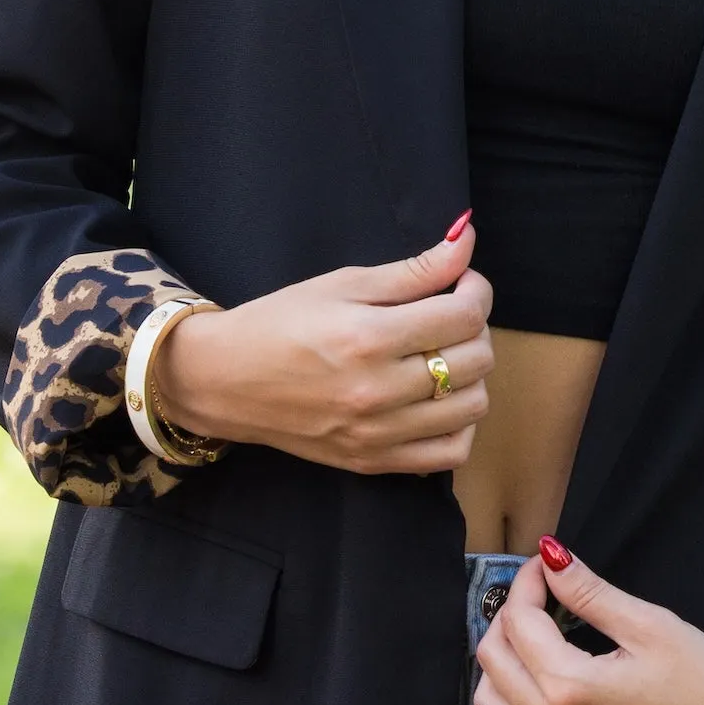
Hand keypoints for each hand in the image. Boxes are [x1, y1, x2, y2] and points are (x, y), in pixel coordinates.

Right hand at [154, 220, 492, 476]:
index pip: (464, 315)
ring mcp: (377, 434)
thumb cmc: (280, 322)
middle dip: (476, 327)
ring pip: (473, 406)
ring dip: (472, 374)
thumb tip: (468, 242)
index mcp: (369, 337)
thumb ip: (412, 270)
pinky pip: (449, 455)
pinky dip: (460, 425)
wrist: (226, 380)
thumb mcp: (342, 283)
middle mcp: (378, 391)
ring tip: (445, 354)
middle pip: (476, 359)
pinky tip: (440, 399)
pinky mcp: (373, 462)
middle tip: (450, 314)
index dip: (476, 290)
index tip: (463, 282)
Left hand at [473, 544, 703, 704]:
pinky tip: (533, 693)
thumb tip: (549, 555)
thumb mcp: (651, 625)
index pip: (518, 622)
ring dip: (500, 665)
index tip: (547, 567)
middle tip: (541, 599)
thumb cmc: (702, 684)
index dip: (529, 583)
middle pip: (492, 660)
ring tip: (533, 643)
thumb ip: (590, 592)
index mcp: (571, 687)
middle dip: (509, 617)